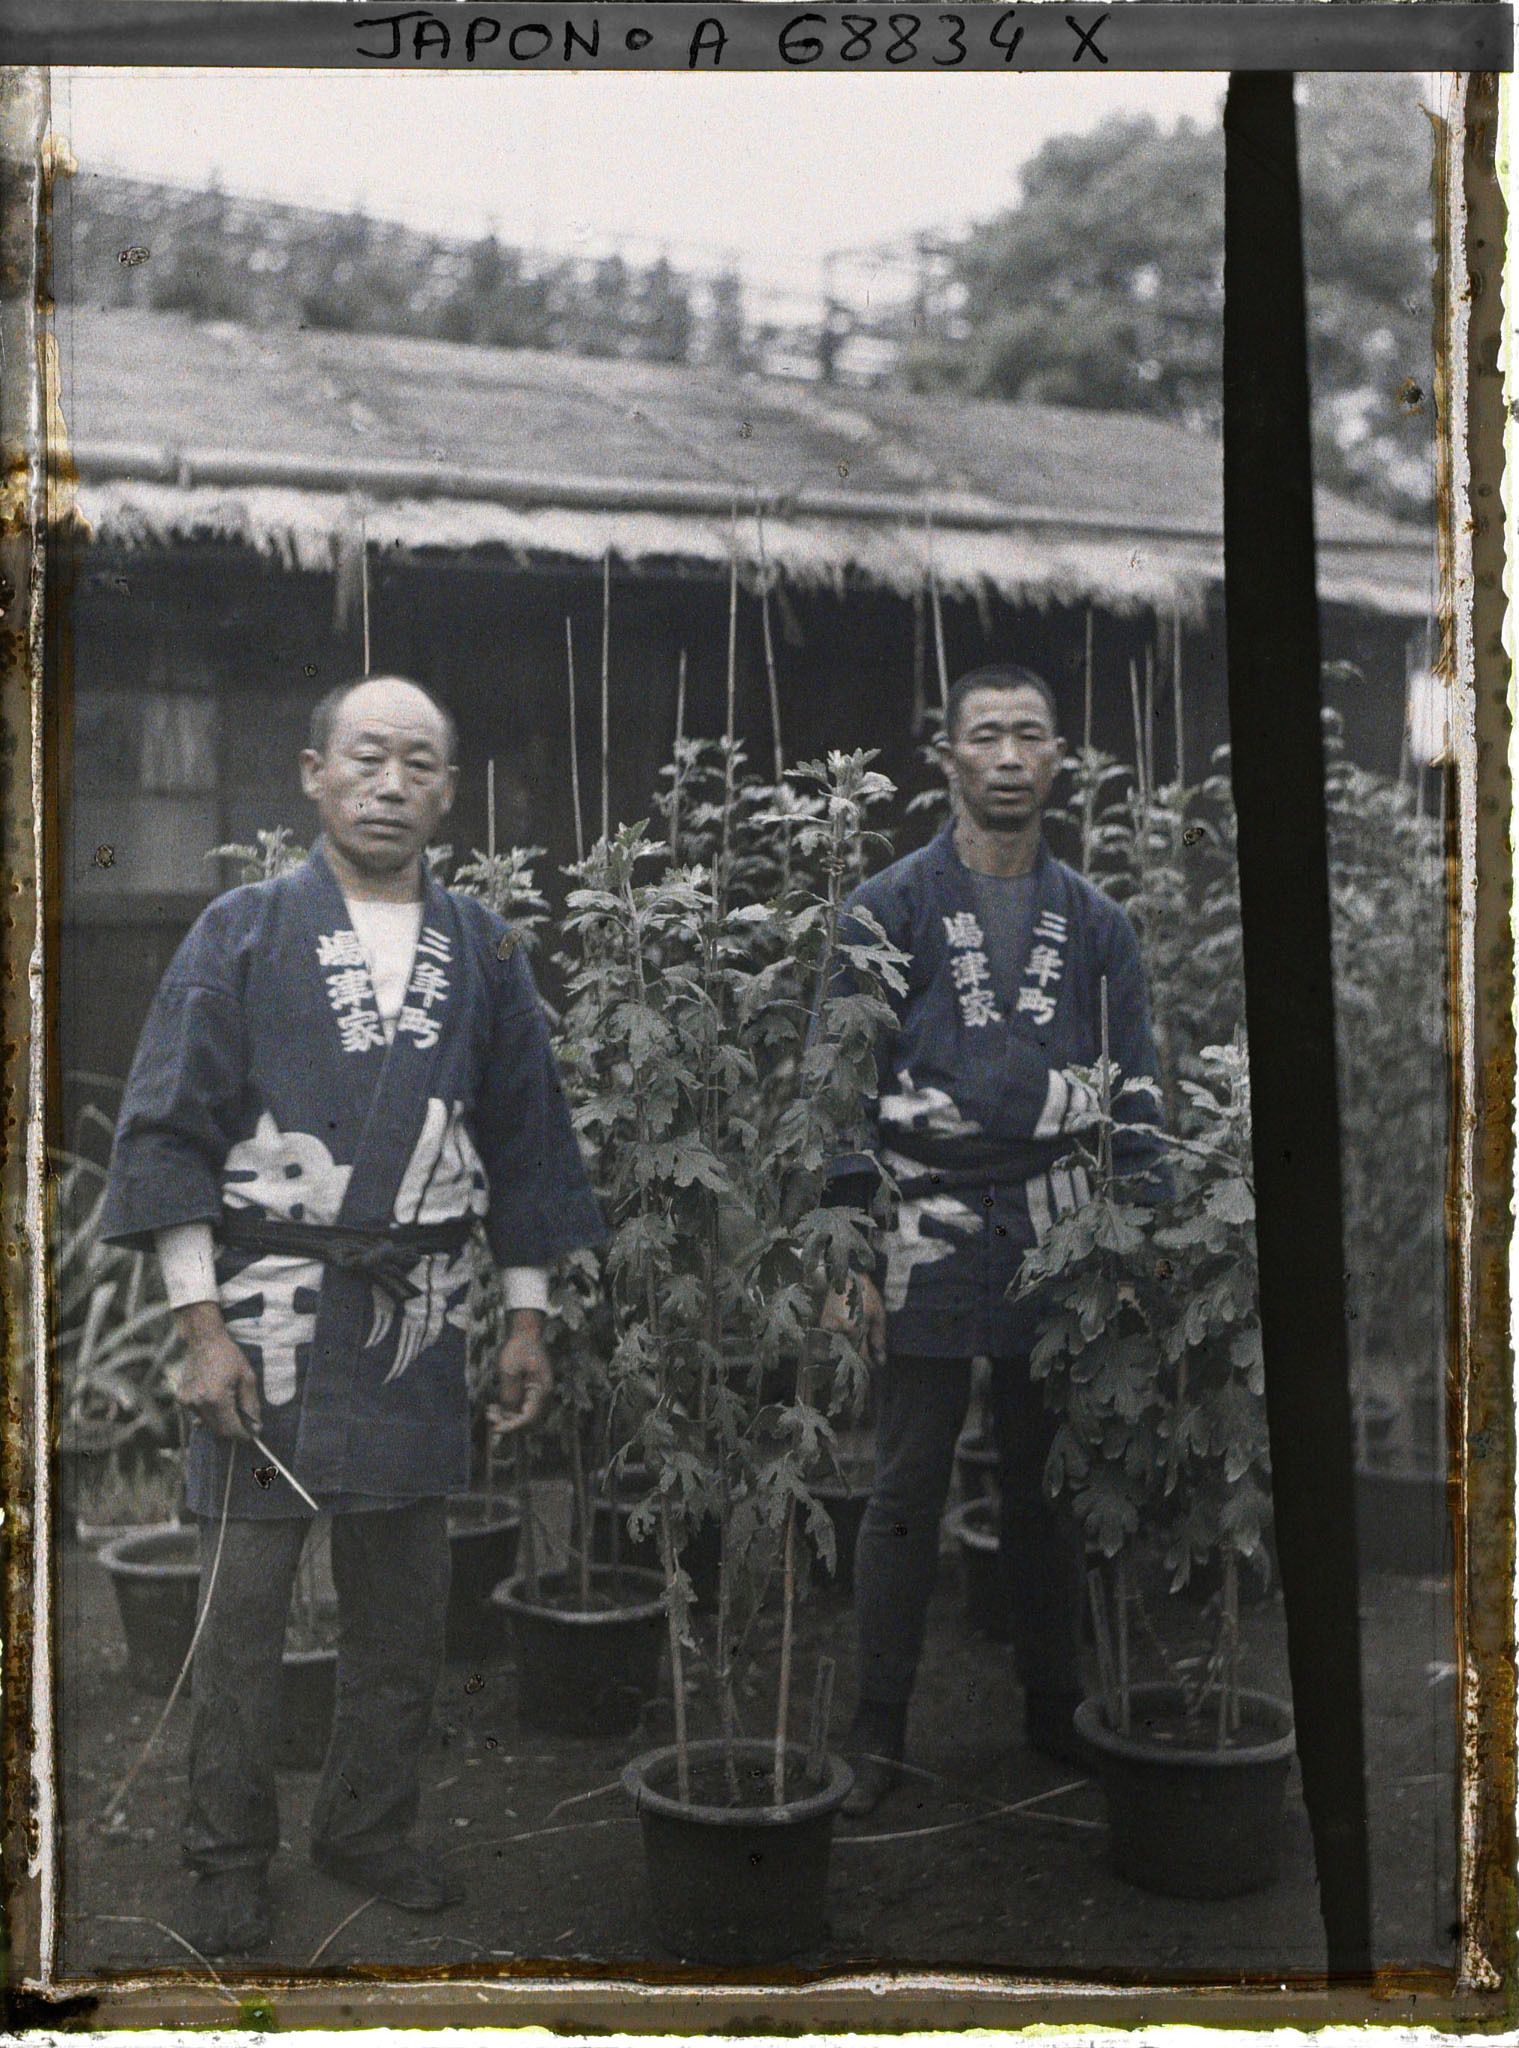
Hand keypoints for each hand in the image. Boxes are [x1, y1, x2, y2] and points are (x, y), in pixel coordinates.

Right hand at [173, 1301, 261, 1439]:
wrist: (204, 1341)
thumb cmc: (229, 1357)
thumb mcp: (247, 1379)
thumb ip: (251, 1406)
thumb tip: (256, 1428)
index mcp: (216, 1398)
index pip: (230, 1429)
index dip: (243, 1435)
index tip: (252, 1434)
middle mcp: (198, 1403)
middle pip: (218, 1430)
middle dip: (233, 1429)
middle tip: (246, 1422)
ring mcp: (186, 1402)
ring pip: (207, 1424)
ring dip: (221, 1421)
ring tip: (230, 1403)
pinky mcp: (180, 1399)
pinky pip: (198, 1415)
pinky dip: (209, 1413)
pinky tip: (215, 1398)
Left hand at [488, 1313, 553, 1434]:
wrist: (525, 1330)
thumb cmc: (518, 1347)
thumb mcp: (509, 1370)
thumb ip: (509, 1393)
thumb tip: (508, 1414)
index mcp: (542, 1389)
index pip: (528, 1417)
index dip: (512, 1426)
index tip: (496, 1429)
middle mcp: (543, 1393)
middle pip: (527, 1419)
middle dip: (508, 1422)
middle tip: (489, 1416)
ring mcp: (539, 1391)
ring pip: (524, 1413)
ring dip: (507, 1416)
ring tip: (489, 1411)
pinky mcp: (532, 1388)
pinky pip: (522, 1405)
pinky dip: (509, 1408)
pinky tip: (495, 1405)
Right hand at [821, 1271, 886, 1368]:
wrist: (845, 1275)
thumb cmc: (866, 1294)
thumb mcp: (878, 1316)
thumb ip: (879, 1339)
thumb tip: (881, 1361)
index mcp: (854, 1329)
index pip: (861, 1357)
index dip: (869, 1365)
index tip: (874, 1365)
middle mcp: (838, 1331)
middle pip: (847, 1357)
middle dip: (856, 1360)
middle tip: (865, 1360)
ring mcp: (827, 1328)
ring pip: (836, 1351)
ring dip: (846, 1354)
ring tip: (855, 1352)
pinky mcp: (821, 1324)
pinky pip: (829, 1342)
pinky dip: (837, 1346)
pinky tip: (844, 1343)